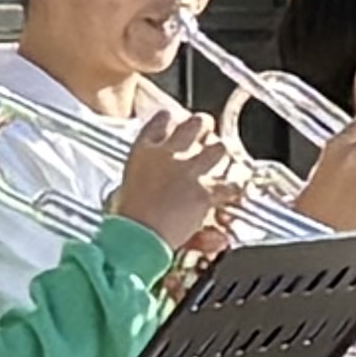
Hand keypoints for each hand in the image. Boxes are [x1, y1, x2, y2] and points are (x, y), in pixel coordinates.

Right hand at [112, 106, 255, 256]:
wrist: (134, 238)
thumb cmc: (124, 220)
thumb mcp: (119, 195)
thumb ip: (129, 188)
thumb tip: (127, 196)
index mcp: (143, 152)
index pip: (161, 120)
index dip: (172, 119)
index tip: (175, 122)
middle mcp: (168, 154)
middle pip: (195, 125)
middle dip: (204, 127)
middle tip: (207, 134)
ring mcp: (188, 171)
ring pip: (219, 149)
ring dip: (222, 154)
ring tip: (224, 159)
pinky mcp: (204, 192)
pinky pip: (230, 184)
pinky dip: (236, 187)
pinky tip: (236, 189)